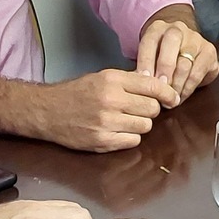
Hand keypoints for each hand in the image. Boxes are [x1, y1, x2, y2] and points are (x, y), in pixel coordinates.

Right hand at [34, 69, 170, 151]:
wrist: (47, 111)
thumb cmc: (77, 93)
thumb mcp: (102, 77)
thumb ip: (130, 81)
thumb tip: (160, 86)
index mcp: (112, 80)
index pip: (153, 86)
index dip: (167, 94)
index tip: (172, 99)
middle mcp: (110, 100)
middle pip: (152, 108)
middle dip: (150, 110)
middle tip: (139, 110)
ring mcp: (106, 122)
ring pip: (145, 126)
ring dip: (139, 125)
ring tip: (125, 120)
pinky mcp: (102, 141)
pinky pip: (133, 142)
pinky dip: (130, 138)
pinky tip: (118, 131)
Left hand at [137, 10, 218, 102]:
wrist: (186, 49)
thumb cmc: (163, 56)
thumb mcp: (150, 57)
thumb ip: (145, 68)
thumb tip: (138, 86)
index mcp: (158, 28)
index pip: (150, 41)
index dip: (146, 62)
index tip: (144, 80)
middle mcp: (177, 29)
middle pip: (171, 43)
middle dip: (164, 69)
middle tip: (161, 89)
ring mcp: (196, 39)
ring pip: (185, 62)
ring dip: (176, 84)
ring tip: (170, 98)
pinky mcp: (209, 51)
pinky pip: (198, 72)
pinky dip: (188, 87)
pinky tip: (181, 95)